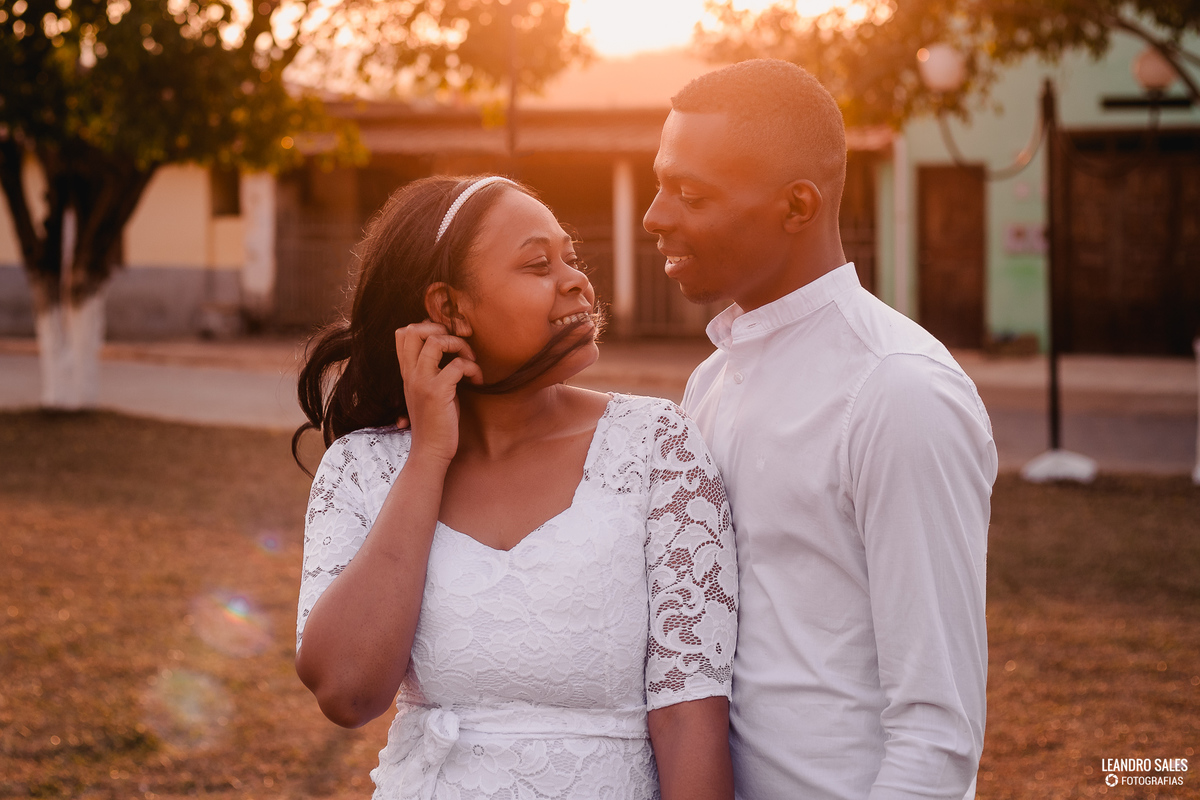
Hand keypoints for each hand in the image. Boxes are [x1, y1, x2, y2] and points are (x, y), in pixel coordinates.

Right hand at [394, 322, 482, 464]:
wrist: (430, 451)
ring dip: (460, 345)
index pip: (403, 333)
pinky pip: (458, 365)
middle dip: (442, 329)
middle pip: (414, 329)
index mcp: (407, 372)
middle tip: (459, 346)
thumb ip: (431, 370)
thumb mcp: (427, 391)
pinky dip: (473, 369)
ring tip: (470, 361)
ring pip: (436, 341)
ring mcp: (422, 382)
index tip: (448, 341)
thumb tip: (448, 349)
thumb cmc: (435, 421)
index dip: (428, 327)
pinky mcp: (437, 393)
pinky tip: (477, 382)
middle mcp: (410, 373)